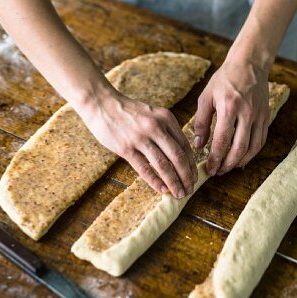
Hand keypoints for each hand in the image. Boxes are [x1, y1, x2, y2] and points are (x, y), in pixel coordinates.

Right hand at [78, 89, 196, 198]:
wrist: (102, 104)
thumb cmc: (127, 112)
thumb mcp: (152, 114)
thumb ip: (165, 130)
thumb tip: (177, 155)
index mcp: (166, 118)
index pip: (184, 145)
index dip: (191, 164)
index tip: (194, 177)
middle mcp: (156, 127)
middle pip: (177, 157)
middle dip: (186, 176)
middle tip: (190, 190)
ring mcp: (141, 138)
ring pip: (163, 165)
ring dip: (173, 182)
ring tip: (179, 193)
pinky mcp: (126, 148)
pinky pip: (144, 168)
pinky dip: (155, 181)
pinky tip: (162, 190)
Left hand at [193, 56, 269, 176]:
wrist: (250, 63)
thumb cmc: (224, 80)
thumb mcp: (206, 98)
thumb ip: (201, 122)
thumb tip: (198, 145)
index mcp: (229, 107)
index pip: (222, 140)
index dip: (215, 158)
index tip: (209, 168)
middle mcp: (247, 113)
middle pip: (239, 147)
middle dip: (228, 164)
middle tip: (218, 172)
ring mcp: (259, 115)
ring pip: (253, 147)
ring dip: (241, 161)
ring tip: (229, 167)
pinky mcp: (266, 116)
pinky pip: (261, 140)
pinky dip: (252, 153)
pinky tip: (242, 158)